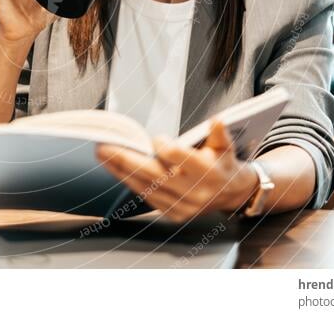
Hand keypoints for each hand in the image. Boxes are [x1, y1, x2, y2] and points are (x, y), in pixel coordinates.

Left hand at [96, 120, 259, 221]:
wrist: (231, 195)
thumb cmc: (223, 163)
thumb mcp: (225, 145)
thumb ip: (218, 132)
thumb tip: (216, 120)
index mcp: (207, 172)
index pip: (176, 157)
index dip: (162, 146)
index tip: (155, 138)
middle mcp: (193, 191)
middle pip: (152, 174)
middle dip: (125, 159)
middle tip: (104, 146)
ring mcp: (182, 206)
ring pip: (144, 187)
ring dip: (120, 170)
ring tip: (103, 155)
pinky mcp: (172, 214)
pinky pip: (146, 197)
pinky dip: (129, 182)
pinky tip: (116, 169)